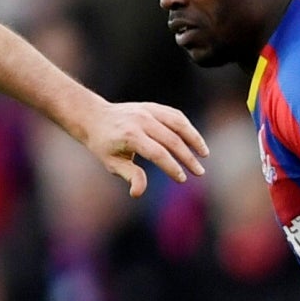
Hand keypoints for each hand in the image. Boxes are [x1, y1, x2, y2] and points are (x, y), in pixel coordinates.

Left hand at [76, 100, 208, 196]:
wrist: (95, 117)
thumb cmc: (104, 145)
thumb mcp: (112, 163)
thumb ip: (129, 175)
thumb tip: (138, 193)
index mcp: (130, 136)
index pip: (158, 153)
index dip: (172, 167)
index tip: (182, 179)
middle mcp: (141, 121)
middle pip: (172, 140)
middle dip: (188, 158)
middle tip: (199, 173)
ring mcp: (148, 111)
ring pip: (178, 124)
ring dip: (194, 139)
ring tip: (204, 155)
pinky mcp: (153, 107)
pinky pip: (175, 116)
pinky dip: (187, 128)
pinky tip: (195, 141)